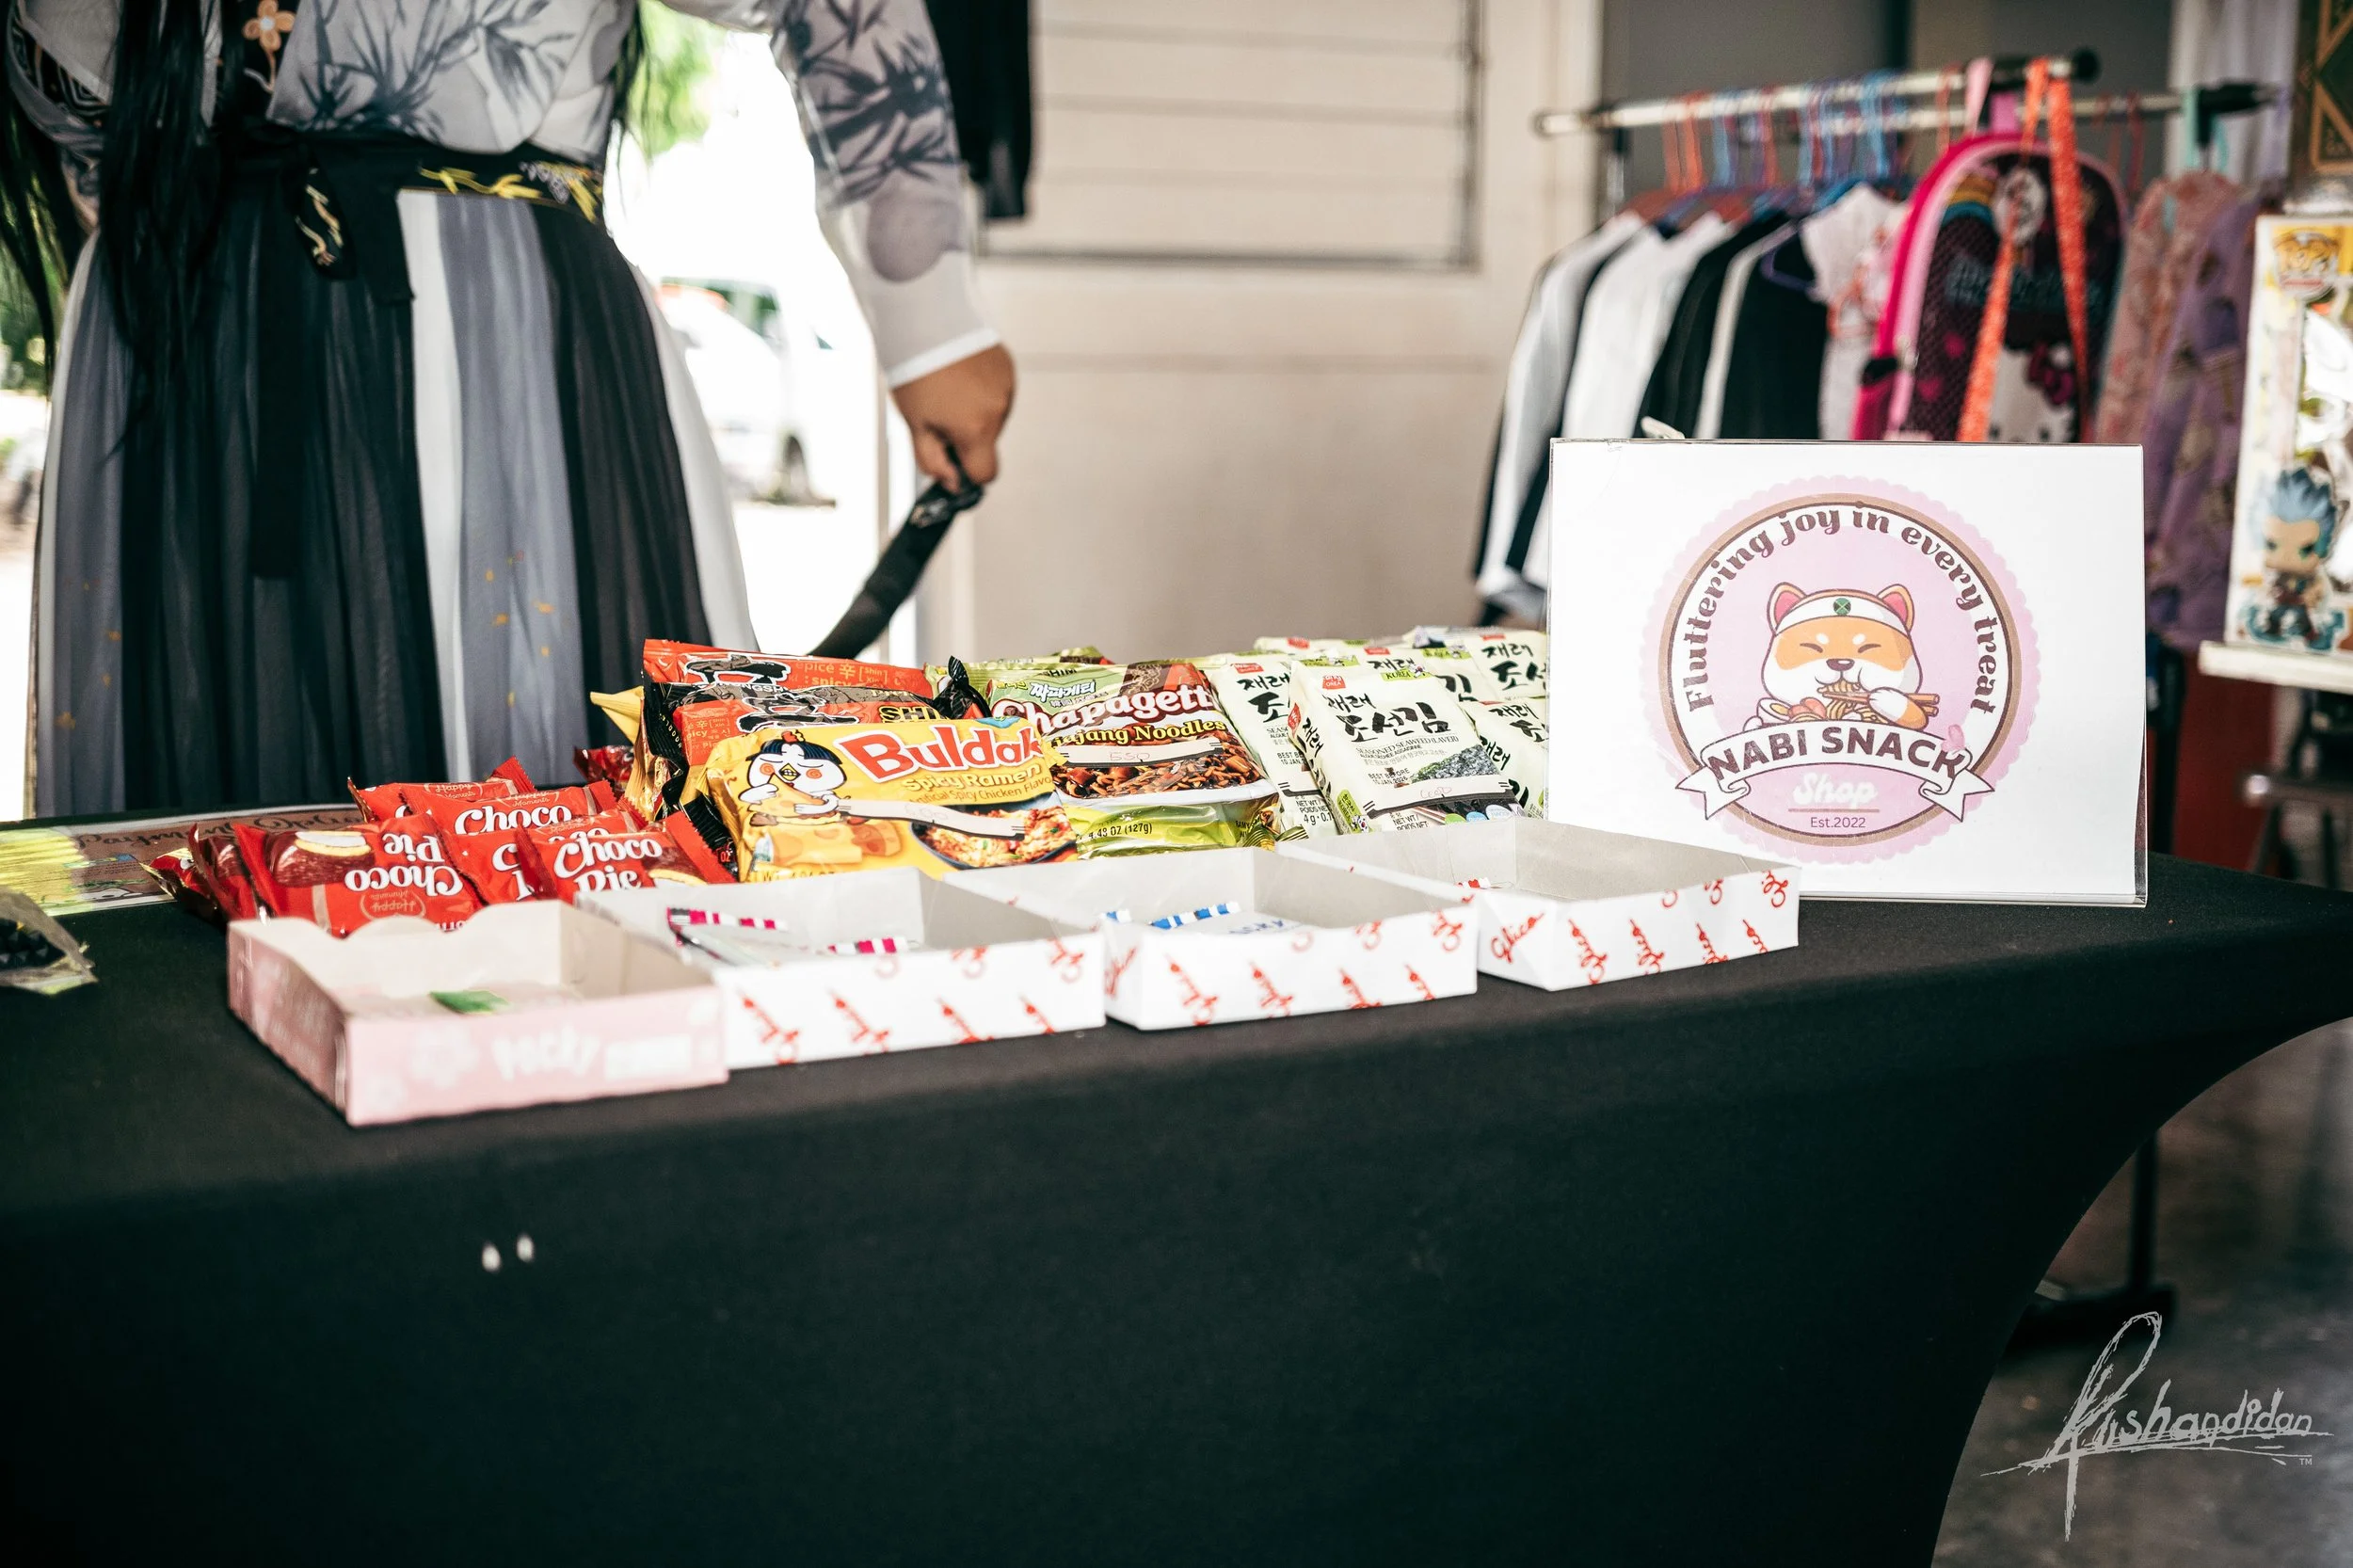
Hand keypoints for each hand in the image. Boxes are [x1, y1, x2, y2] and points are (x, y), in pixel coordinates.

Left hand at [891, 344, 1014, 489]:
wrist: (924, 318)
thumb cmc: (915, 370)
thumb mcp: (915, 425)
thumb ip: (933, 461)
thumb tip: (950, 482)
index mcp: (975, 429)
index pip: (986, 475)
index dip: (967, 474)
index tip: (951, 463)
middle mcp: (998, 410)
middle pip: (987, 443)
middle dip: (966, 437)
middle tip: (937, 414)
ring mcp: (1006, 387)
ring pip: (993, 417)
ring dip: (974, 412)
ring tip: (948, 388)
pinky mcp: (1007, 367)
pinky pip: (997, 392)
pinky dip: (981, 391)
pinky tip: (960, 374)